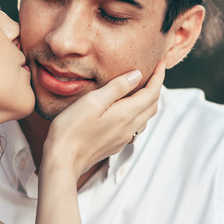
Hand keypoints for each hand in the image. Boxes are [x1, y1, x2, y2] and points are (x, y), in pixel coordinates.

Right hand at [44, 61, 165, 178]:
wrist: (62, 161)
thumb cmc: (71, 130)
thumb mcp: (92, 101)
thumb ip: (116, 87)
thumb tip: (137, 75)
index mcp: (126, 114)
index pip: (152, 92)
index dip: (158, 76)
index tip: (160, 62)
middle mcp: (129, 128)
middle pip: (152, 105)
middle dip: (156, 87)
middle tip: (153, 72)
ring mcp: (123, 138)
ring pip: (145, 117)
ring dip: (149, 101)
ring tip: (143, 88)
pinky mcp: (115, 144)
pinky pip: (135, 127)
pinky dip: (139, 113)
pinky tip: (128, 109)